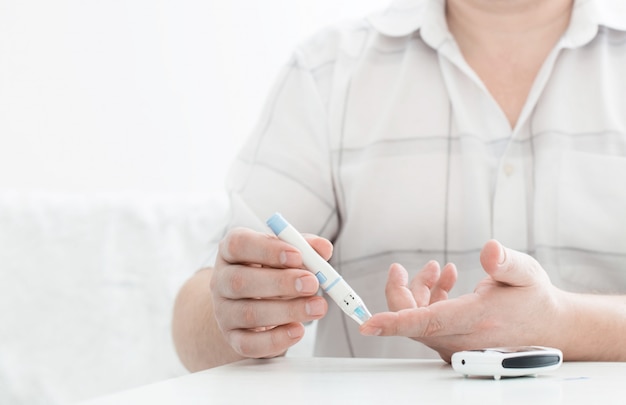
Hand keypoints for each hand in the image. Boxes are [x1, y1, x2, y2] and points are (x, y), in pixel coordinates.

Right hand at [211, 227, 328, 358]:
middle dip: (280, 283)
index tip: (297, 255)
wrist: (252, 304)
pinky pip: (249, 344)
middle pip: (240, 281)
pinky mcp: (233, 338)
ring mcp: (223, 311)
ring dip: (287, 311)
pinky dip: (276, 339)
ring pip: (249, 313)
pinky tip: (298, 330)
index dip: (268, 249)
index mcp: (231, 251)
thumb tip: (323, 248)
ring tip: (317, 307)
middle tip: (312, 284)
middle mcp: (221, 280)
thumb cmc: (270, 272)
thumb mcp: (285, 255)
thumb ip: (305, 248)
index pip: (238, 244)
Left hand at [359, 239, 564, 361]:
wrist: (550, 326)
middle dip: (403, 291)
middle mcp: (463, 338)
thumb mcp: (526, 273)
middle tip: (400, 268)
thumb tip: (488, 250)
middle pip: (413, 320)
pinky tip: (443, 281)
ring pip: (419, 321)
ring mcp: (457, 344)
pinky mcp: (455, 342)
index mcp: (476, 320)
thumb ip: (506, 262)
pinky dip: (429, 301)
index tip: (368, 324)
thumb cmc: (535, 299)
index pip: (427, 324)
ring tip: (436, 269)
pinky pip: (429, 324)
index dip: (395, 323)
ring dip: (419, 293)